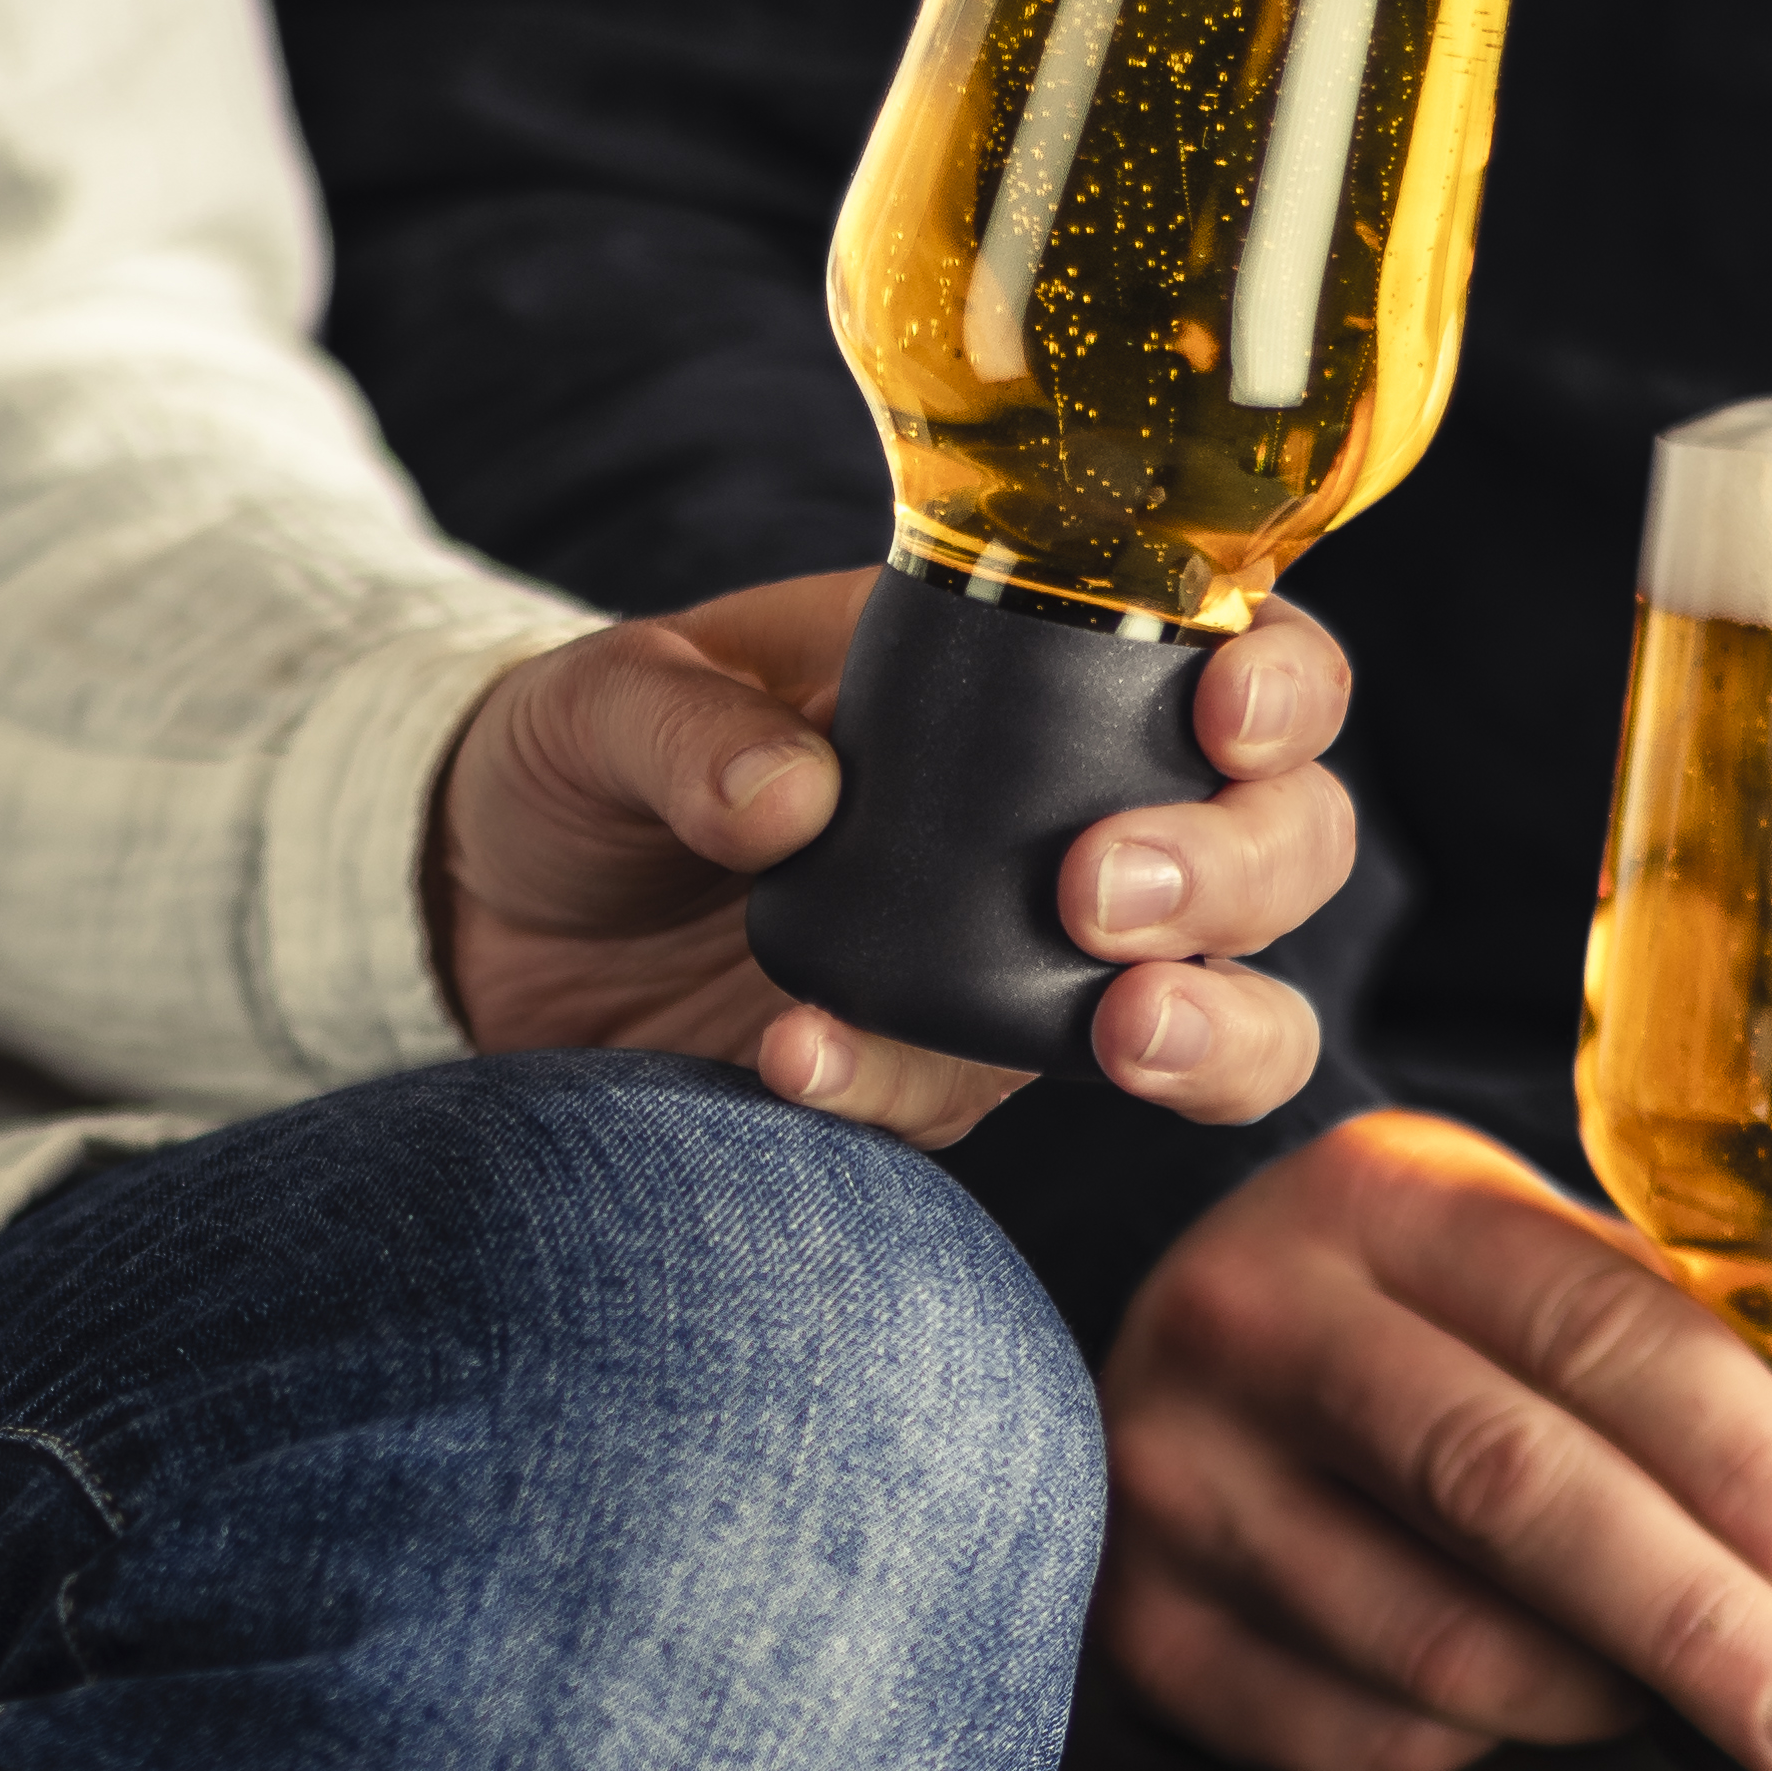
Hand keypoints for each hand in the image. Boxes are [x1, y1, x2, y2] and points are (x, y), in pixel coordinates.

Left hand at [429, 569, 1357, 1147]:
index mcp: (1036, 666)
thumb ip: (682, 729)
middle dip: (1240, 874)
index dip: (1284, 689)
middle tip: (1105, 894)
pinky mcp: (947, 1083)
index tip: (1219, 713)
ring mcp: (1033, 966)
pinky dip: (910, 1097)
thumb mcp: (599, 702)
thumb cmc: (578, 761)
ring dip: (1209, 1031)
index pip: (1240, 659)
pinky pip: (985, 1110)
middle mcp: (1078, 816)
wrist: (486, 925)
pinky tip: (798, 1061)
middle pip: (1286, 847)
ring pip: (1227, 1014)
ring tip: (1117, 1037)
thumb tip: (792, 799)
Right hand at [1098, 1112, 1771, 1770]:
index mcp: (1393, 1193)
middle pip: (1510, 1483)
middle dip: (1702, 1623)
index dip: (1750, 1455)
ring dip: (1600, 1705)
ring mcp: (1172, 1472)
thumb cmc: (1424, 1350)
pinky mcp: (1134, 1623)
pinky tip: (1531, 1723)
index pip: (1595, 1321)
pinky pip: (1350, 1735)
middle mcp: (1256, 1310)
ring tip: (1706, 1728)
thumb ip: (1759, 1355)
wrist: (1140, 1402)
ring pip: (1431, 1637)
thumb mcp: (1553, 1289)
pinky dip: (1472, 1751)